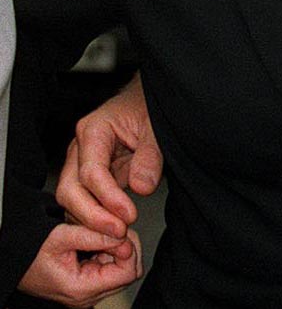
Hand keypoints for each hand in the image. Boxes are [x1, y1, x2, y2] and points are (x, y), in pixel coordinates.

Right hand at [17, 222, 141, 306]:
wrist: (18, 261)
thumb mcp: (63, 236)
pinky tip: (97, 242)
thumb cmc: (35, 251)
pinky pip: (112, 269)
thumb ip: (96, 236)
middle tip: (112, 230)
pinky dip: (110, 252)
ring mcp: (89, 293)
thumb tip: (123, 235)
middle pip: (129, 272)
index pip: (127, 272)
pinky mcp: (89, 286)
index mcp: (82, 289)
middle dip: (126, 247)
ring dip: (118, 249)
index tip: (119, 232)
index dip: (129, 249)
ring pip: (123, 269)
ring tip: (101, 235)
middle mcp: (88, 297)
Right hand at [55, 73, 162, 239]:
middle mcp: (80, 148)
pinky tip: (115, 229)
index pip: (91, 172)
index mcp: (93, 130)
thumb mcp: (156, 126)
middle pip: (71, 190)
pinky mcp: (92, 176)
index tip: (128, 216)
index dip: (108, 198)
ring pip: (74, 200)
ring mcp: (82, 162)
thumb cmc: (150, 107)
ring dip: (93, 221)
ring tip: (119, 236)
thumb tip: (141, 188)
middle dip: (92, 216)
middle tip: (119, 233)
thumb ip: (150, 156)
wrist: (150, 99)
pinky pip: (87, 201)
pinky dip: (98, 218)